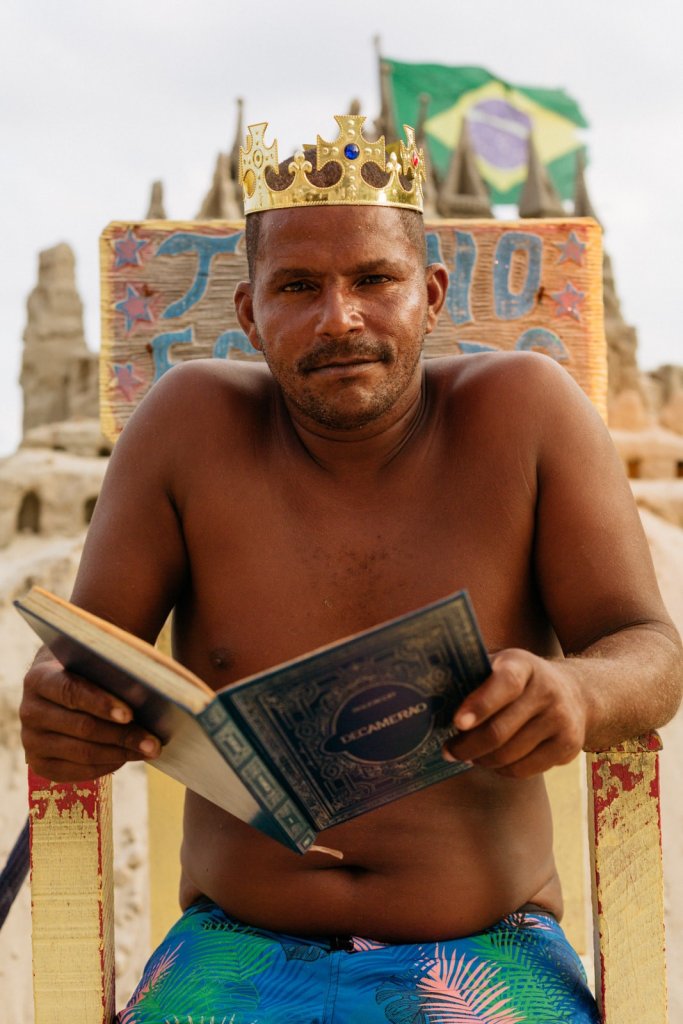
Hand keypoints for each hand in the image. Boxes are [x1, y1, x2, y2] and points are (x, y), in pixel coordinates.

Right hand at [20, 654, 161, 780]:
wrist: (59, 685)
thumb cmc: (86, 670)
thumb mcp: (93, 662)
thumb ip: (112, 672)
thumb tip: (149, 690)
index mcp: (39, 678)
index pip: (70, 692)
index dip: (101, 704)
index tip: (130, 714)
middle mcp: (30, 711)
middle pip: (81, 728)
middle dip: (122, 735)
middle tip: (154, 742)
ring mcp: (31, 740)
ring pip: (82, 753)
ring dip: (120, 753)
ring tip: (149, 750)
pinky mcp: (39, 764)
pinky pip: (78, 772)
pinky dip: (107, 766)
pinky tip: (127, 758)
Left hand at [443, 649, 587, 777]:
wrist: (575, 692)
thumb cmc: (520, 680)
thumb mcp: (501, 665)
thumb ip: (474, 676)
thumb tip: (428, 692)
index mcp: (524, 665)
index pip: (504, 684)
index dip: (479, 705)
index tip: (456, 723)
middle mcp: (547, 691)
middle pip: (500, 731)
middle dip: (467, 746)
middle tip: (448, 751)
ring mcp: (561, 720)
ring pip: (509, 755)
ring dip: (482, 759)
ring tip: (469, 755)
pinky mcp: (569, 746)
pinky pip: (524, 770)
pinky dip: (502, 770)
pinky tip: (493, 761)